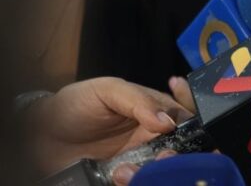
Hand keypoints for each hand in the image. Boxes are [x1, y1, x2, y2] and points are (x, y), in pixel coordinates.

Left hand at [30, 77, 191, 183]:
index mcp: (156, 110)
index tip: (181, 132)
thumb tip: (168, 121)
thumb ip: (139, 100)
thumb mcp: (108, 90)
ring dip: (154, 172)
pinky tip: (118, 175)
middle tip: (162, 155)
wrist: (38, 135)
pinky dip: (136, 182)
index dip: (196, 125)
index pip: (188, 116)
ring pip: (164, 170)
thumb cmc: (74, 104)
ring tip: (126, 169)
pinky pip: (141, 181)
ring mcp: (139, 159)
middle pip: (183, 148)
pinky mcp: (123, 176)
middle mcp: (153, 136)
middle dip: (178, 155)